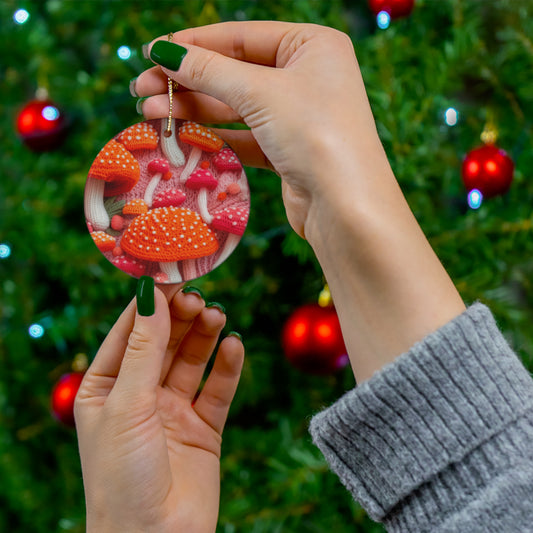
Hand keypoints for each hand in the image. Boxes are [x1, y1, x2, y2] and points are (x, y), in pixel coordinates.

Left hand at [74, 283, 243, 532]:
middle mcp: (140, 395)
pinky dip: (227, 366)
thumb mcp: (127, 404)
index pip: (129, 332)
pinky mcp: (204, 427)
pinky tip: (234, 346)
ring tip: (217, 316)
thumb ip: (144, 349)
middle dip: (181, 318)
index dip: (150, 303)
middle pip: (165, 342)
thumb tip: (152, 295)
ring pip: (192, 360)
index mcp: (106, 388)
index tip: (172, 275)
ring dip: (205, 336)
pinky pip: (218, 388)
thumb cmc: (122, 477)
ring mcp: (173, 410)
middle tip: (199, 298)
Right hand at [134, 21, 384, 238]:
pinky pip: (244, 136)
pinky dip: (214, 137)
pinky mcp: (288, 150)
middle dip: (187, 81)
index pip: (241, 37)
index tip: (152, 52)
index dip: (194, 44)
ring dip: (193, 110)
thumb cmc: (315, 134)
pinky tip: (181, 136)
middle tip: (141, 89)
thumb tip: (164, 52)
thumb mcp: (260, 92)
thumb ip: (210, 71)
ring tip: (150, 113)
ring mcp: (298, 116)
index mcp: (312, 46)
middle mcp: (307, 77)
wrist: (346, 207)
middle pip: (234, 72)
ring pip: (235, 107)